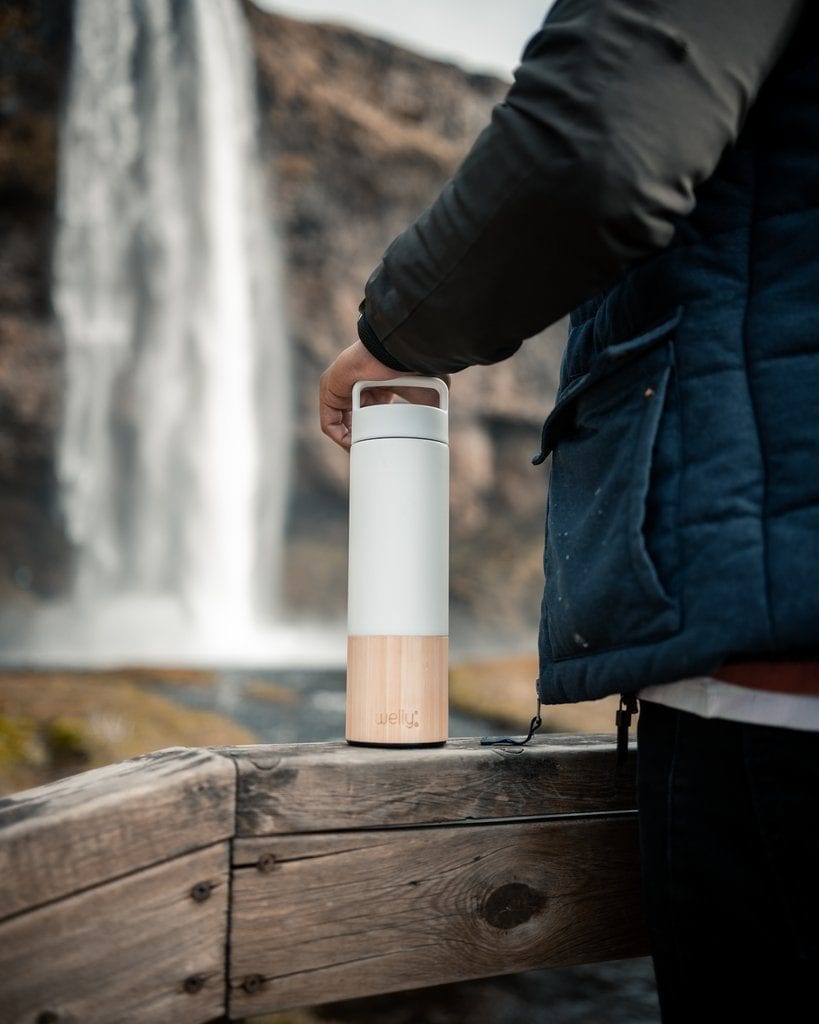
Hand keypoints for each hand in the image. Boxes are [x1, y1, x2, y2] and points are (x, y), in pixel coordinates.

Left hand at [319, 341, 448, 449]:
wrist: (395, 352)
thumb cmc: (413, 366)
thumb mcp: (426, 392)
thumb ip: (429, 408)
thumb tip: (440, 428)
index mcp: (377, 385)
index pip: (371, 414)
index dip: (375, 434)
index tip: (383, 448)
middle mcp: (356, 385)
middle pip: (353, 421)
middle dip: (362, 441)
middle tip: (373, 457)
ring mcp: (340, 387)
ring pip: (340, 424)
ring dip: (351, 442)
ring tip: (365, 455)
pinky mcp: (329, 391)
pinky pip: (329, 422)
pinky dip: (341, 438)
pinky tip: (354, 448)